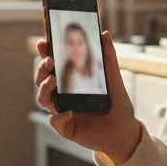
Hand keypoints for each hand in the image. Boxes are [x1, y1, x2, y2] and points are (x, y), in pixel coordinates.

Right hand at [34, 30, 141, 163]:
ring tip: (53, 80)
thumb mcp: (114, 79)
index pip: (53, 66)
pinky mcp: (66, 127)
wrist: (125, 131)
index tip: (43, 42)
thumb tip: (105, 34)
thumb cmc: (118, 105)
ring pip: (42, 99)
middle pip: (42, 80)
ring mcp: (62, 111)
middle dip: (41, 69)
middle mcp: (62, 96)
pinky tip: (69, 112)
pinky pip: (54, 121)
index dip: (45, 54)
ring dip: (44, 88)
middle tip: (49, 61)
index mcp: (70, 82)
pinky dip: (58, 116)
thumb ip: (108, 58)